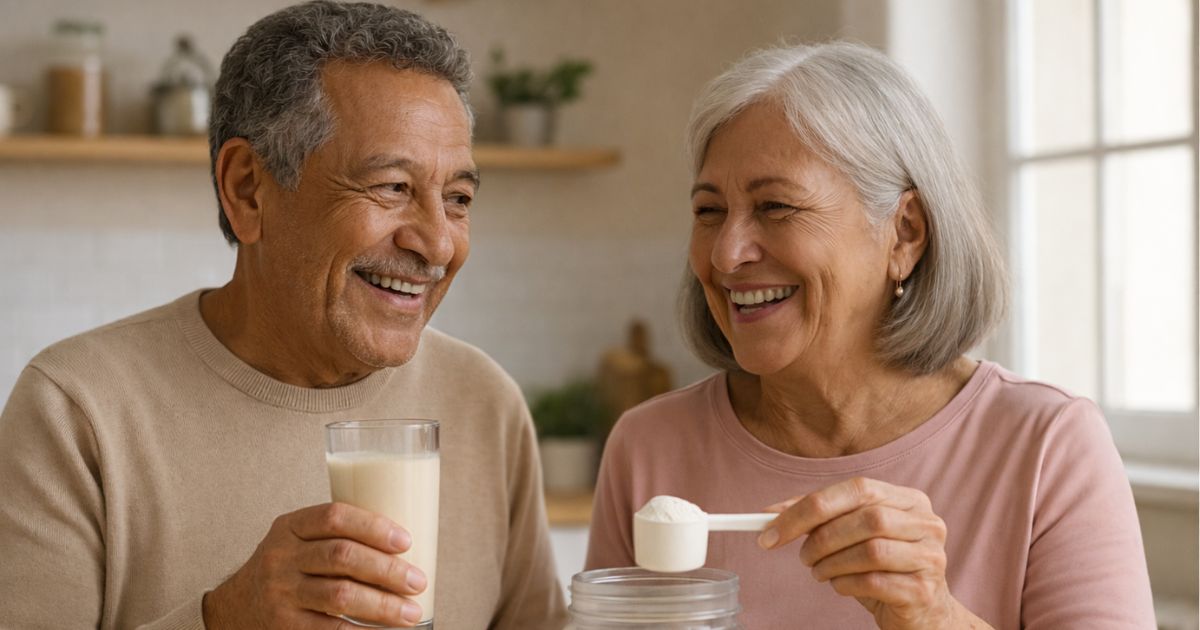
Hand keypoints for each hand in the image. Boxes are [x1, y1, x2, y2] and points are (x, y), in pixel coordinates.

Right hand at [202, 502, 427, 628]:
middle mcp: (282, 557)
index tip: (406, 541)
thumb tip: (407, 546)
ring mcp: (281, 593)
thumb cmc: (289, 566)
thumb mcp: (300, 539)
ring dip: (383, 605)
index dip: (373, 527)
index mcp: (291, 526)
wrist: (238, 605)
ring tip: (411, 612)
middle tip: (417, 581)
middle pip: (342, 556)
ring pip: (339, 596)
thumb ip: (339, 535)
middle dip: (387, 570)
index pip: (334, 516)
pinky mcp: (284, 626)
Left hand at [759, 477, 989, 629]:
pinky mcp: (924, 589)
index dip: (810, 507)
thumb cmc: (881, 567)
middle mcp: (926, 523)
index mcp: (908, 499)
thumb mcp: (851, 535)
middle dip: (822, 538)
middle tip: (802, 556)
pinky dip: (846, 584)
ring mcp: (930, 556)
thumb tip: (769, 515)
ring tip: (820, 572)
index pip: (857, 489)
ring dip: (832, 564)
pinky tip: (840, 585)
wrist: (922, 611)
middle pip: (867, 518)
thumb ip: (817, 517)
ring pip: (871, 551)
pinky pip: (875, 582)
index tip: (770, 528)